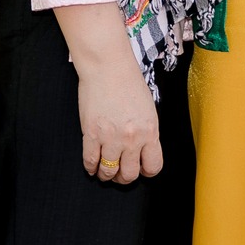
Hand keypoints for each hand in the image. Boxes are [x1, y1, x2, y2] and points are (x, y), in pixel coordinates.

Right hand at [72, 37, 161, 184]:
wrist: (108, 66)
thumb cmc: (128, 81)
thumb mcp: (147, 109)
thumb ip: (146, 131)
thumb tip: (142, 149)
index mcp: (150, 131)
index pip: (153, 166)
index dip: (145, 172)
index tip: (140, 169)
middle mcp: (132, 138)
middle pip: (129, 174)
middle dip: (124, 178)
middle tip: (119, 174)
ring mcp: (111, 137)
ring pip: (109, 171)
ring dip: (106, 175)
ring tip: (104, 171)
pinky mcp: (92, 134)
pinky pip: (90, 160)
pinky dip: (90, 167)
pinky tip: (91, 165)